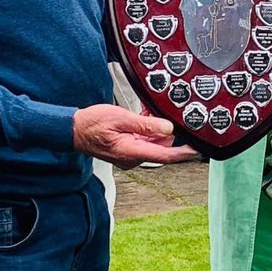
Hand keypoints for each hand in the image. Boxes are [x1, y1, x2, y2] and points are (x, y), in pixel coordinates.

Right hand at [72, 104, 197, 168]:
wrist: (73, 130)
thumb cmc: (91, 125)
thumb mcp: (120, 118)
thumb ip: (146, 124)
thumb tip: (168, 129)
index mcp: (132, 152)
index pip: (166, 155)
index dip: (184, 152)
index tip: (198, 149)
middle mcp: (133, 158)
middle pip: (161, 147)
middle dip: (164, 131)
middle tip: (158, 113)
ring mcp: (129, 156)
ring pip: (152, 143)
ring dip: (153, 129)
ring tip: (144, 113)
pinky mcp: (126, 151)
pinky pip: (143, 142)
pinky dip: (145, 131)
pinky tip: (140, 118)